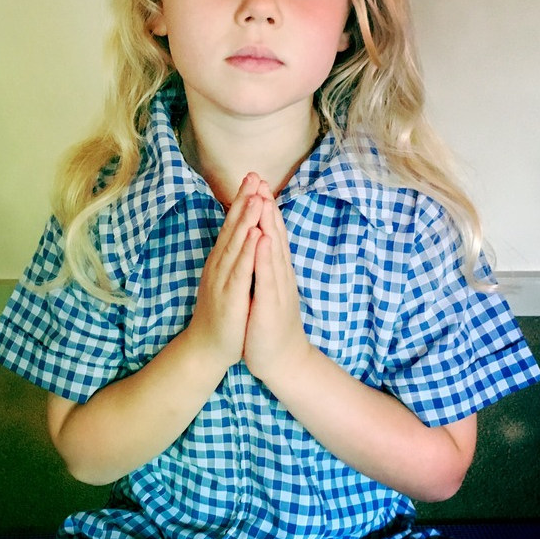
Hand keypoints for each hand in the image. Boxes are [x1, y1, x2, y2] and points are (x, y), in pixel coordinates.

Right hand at [186, 173, 263, 369]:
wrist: (207, 348)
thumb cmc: (222, 315)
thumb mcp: (227, 281)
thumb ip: (232, 259)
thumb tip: (240, 237)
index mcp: (222, 261)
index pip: (233, 226)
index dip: (243, 201)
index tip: (254, 178)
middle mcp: (220, 265)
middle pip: (233, 228)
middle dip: (244, 201)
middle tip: (254, 175)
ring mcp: (223, 280)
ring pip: (236, 244)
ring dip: (246, 219)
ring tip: (257, 196)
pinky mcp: (230, 297)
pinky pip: (241, 271)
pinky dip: (249, 252)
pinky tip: (257, 235)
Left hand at [242, 180, 310, 383]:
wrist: (282, 360)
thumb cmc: (269, 323)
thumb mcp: (266, 289)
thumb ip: (266, 266)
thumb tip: (264, 243)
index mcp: (275, 270)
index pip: (270, 233)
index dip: (264, 208)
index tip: (257, 182)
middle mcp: (279, 274)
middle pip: (274, 234)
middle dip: (266, 206)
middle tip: (260, 178)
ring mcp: (277, 288)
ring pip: (272, 249)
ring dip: (268, 223)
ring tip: (262, 198)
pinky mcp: (271, 304)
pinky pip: (267, 276)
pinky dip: (265, 256)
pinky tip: (262, 239)